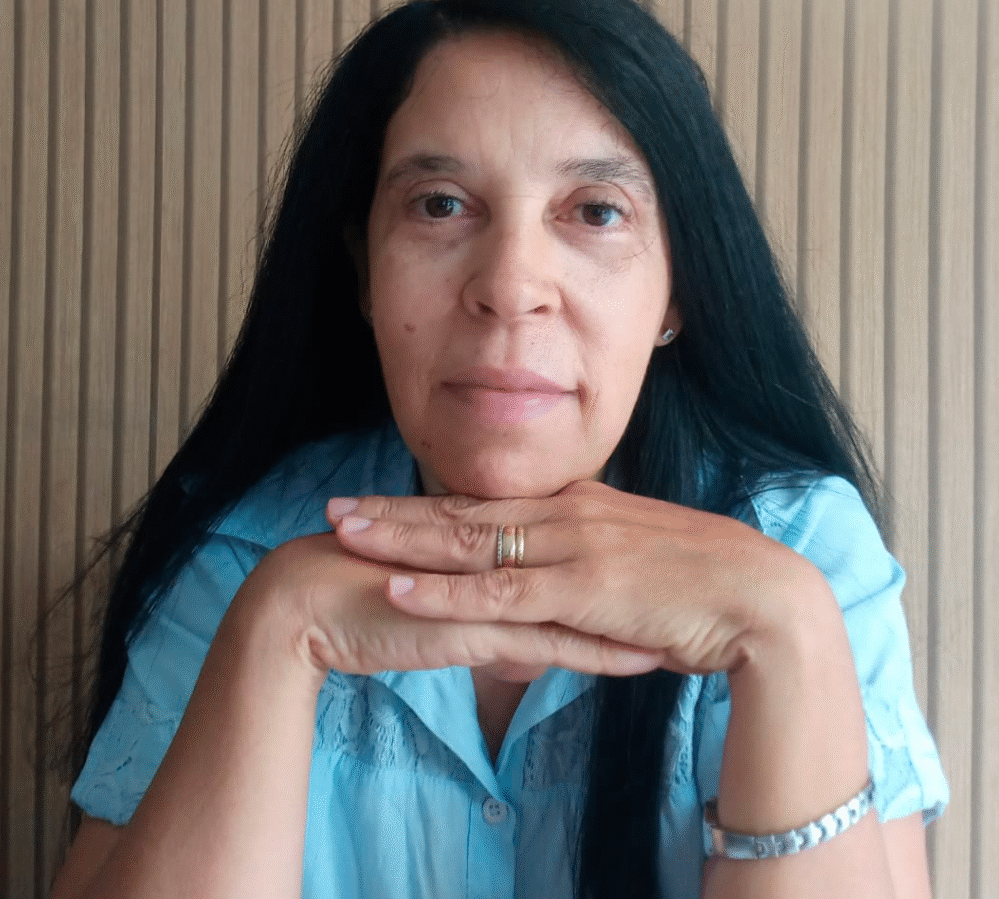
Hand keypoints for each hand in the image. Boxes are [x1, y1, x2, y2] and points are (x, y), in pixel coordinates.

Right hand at [249, 529, 665, 677]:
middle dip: (634, 576)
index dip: (605, 554)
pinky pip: (555, 643)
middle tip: (689, 582)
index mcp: (482, 541)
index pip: (556, 545)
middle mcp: (495, 558)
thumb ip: (470, 600)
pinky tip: (644, 661)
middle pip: (580, 564)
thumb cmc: (355, 594)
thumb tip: (506, 624)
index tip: (651, 562)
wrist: (302, 603)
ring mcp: (490, 590)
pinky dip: (604, 653)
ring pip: (580, 601)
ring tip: (689, 621)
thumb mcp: (425, 594)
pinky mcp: (480, 628)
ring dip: (634, 614)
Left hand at [326, 480, 808, 676]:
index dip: (430, 503)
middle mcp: (565, 515)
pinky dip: (443, 592)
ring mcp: (569, 549)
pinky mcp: (580, 591)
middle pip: (462, 512)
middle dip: (395, 511)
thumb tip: (562, 581)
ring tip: (344, 534)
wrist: (761, 596)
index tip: (383, 501)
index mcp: (579, 506)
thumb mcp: (639, 561)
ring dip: (401, 539)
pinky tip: (398, 587)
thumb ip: (593, 565)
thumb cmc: (704, 583)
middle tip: (336, 508)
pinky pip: (496, 594)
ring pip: (467, 543)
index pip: (488, 503)